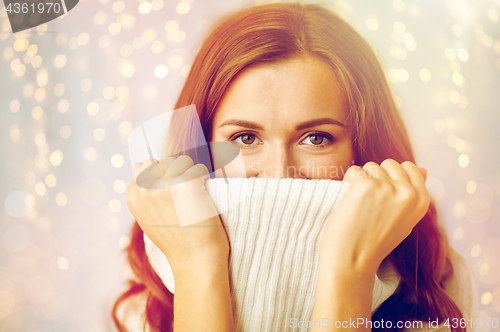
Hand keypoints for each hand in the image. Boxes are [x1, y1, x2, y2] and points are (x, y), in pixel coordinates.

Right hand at [126, 155, 229, 275]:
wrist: (194, 260)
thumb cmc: (175, 242)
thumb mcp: (148, 218)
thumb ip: (143, 192)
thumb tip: (138, 164)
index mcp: (133, 195)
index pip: (146, 166)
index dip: (162, 177)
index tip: (172, 194)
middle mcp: (145, 187)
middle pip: (165, 162)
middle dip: (177, 173)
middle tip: (186, 196)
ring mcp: (165, 184)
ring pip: (181, 161)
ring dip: (191, 174)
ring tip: (194, 195)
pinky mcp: (186, 184)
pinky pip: (198, 168)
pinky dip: (204, 179)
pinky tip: (202, 195)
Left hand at [319, 159, 430, 273]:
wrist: (352, 261)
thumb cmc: (375, 242)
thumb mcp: (405, 220)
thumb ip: (413, 195)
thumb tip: (423, 169)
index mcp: (422, 200)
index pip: (410, 167)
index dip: (392, 176)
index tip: (382, 195)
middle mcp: (409, 192)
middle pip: (389, 163)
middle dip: (376, 176)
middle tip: (369, 203)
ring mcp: (388, 187)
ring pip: (370, 166)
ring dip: (361, 181)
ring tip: (360, 206)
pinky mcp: (367, 185)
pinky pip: (354, 170)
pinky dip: (348, 183)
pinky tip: (350, 203)